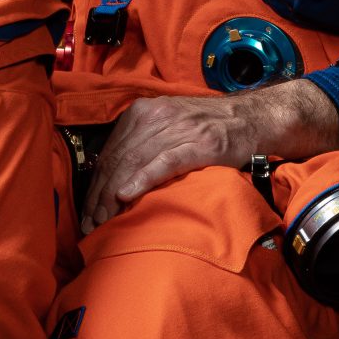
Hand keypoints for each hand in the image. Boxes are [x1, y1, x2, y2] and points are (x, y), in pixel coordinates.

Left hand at [81, 81, 338, 229]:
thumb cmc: (208, 129)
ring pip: (134, 163)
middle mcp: (154, 117)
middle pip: (117, 161)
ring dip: (114, 196)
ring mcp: (176, 128)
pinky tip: (127, 195)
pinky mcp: (198, 143)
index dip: (94, 185)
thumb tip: (112, 179)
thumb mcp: (168, 128)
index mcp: (141, 113)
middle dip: (99, 197)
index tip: (86, 213)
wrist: (252, 118)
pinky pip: (163, 162)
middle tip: (91, 225)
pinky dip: (142, 178)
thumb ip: (142, 146)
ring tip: (104, 221)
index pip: (109, 153)